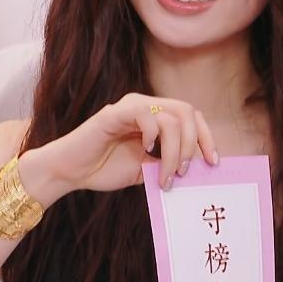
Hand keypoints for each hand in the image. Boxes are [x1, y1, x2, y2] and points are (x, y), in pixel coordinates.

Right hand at [28, 93, 217, 196]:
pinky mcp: (113, 114)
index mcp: (155, 117)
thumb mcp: (145, 169)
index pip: (192, 117)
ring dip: (175, 150)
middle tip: (185, 172)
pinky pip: (146, 114)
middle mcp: (145, 106)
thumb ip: (167, 164)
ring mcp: (130, 107)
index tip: (212, 163)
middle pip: (187, 111)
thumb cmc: (105, 168)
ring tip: (166, 175)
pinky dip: (153, 135)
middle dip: (193, 144)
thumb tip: (199, 170)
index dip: (206, 138)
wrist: (70, 172)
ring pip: (171, 117)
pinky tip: (146, 151)